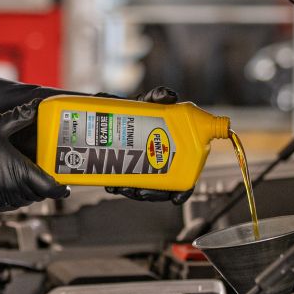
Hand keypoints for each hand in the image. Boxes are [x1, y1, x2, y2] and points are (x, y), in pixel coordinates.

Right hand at [0, 101, 69, 211]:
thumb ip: (19, 116)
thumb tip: (35, 107)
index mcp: (21, 173)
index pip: (52, 188)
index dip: (62, 187)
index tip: (67, 182)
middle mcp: (14, 190)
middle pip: (40, 194)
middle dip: (45, 184)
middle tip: (45, 169)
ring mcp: (2, 200)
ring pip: (25, 200)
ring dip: (29, 190)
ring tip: (26, 172)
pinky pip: (10, 203)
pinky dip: (14, 194)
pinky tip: (7, 179)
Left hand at [105, 86, 193, 204]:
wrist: (109, 108)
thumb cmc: (136, 107)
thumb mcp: (147, 100)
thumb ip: (158, 95)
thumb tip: (168, 96)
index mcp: (173, 149)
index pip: (184, 174)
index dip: (183, 190)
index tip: (176, 198)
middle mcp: (159, 161)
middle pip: (161, 188)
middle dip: (151, 194)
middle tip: (140, 192)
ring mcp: (140, 166)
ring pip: (141, 188)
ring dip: (132, 192)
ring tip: (123, 188)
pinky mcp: (122, 168)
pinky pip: (122, 182)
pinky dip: (116, 186)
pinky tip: (110, 185)